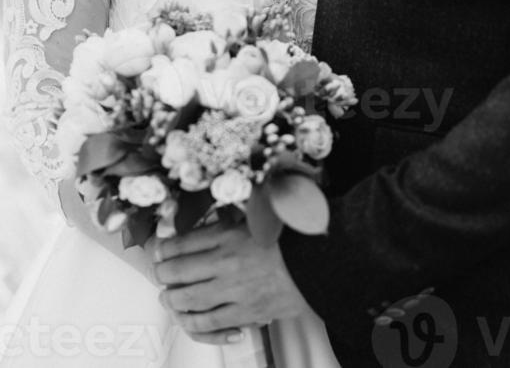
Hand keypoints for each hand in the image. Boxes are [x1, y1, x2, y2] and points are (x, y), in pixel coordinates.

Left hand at [153, 223, 309, 344]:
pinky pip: (210, 322)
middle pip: (178, 273)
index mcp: (229, 235)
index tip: (159, 251)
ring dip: (173, 300)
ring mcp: (235, 290)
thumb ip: (222, 225)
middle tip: (159, 275)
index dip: (164, 249)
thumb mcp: (251, 220)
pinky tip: (189, 318)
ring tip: (169, 298)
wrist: (317, 262)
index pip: (182, 243)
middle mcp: (228, 262)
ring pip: (189, 301)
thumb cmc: (285, 240)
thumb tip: (193, 233)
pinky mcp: (246, 312)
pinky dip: (195, 322)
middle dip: (162, 275)